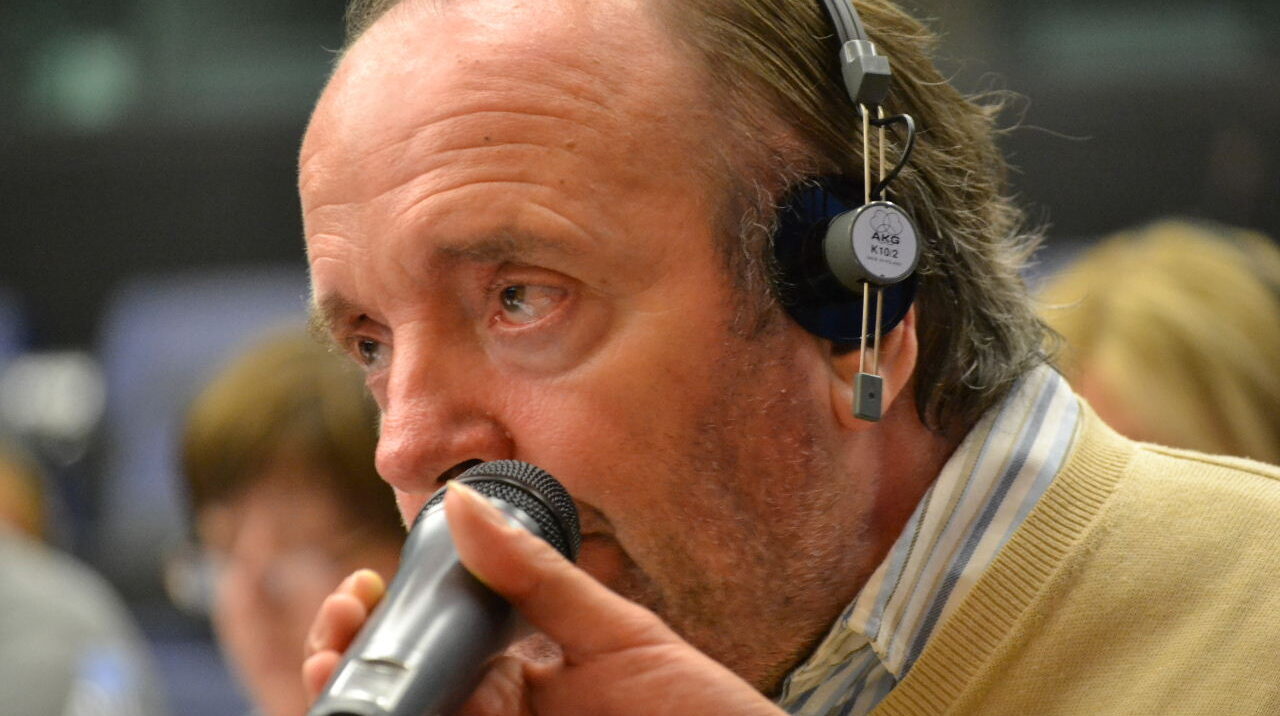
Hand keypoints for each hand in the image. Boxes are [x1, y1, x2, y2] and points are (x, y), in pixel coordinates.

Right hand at [303, 481, 784, 714]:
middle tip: (338, 628)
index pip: (428, 645)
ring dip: (353, 697)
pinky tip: (379, 706)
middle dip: (346, 655)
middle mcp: (499, 714)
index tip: (358, 587)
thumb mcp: (618, 633)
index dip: (378, 620)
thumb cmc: (702, 712)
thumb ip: (537, 578)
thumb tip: (461, 506)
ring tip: (334, 663)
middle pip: (399, 690)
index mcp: (519, 676)